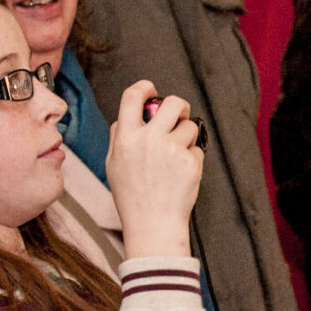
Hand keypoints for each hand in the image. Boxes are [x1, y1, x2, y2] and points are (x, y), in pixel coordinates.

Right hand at [105, 81, 202, 259]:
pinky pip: (197, 148)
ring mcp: (172, 150)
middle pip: (172, 102)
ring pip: (189, 126)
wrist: (153, 223)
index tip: (151, 89)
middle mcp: (149, 140)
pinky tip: (181, 174)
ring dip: (187, 136)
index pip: (132, 96)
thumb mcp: (113, 164)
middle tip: (179, 115)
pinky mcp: (191, 162)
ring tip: (176, 156)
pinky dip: (192, 157)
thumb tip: (127, 116)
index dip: (144, 86)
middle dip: (179, 105)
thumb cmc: (132, 197)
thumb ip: (119, 137)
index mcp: (126, 138)